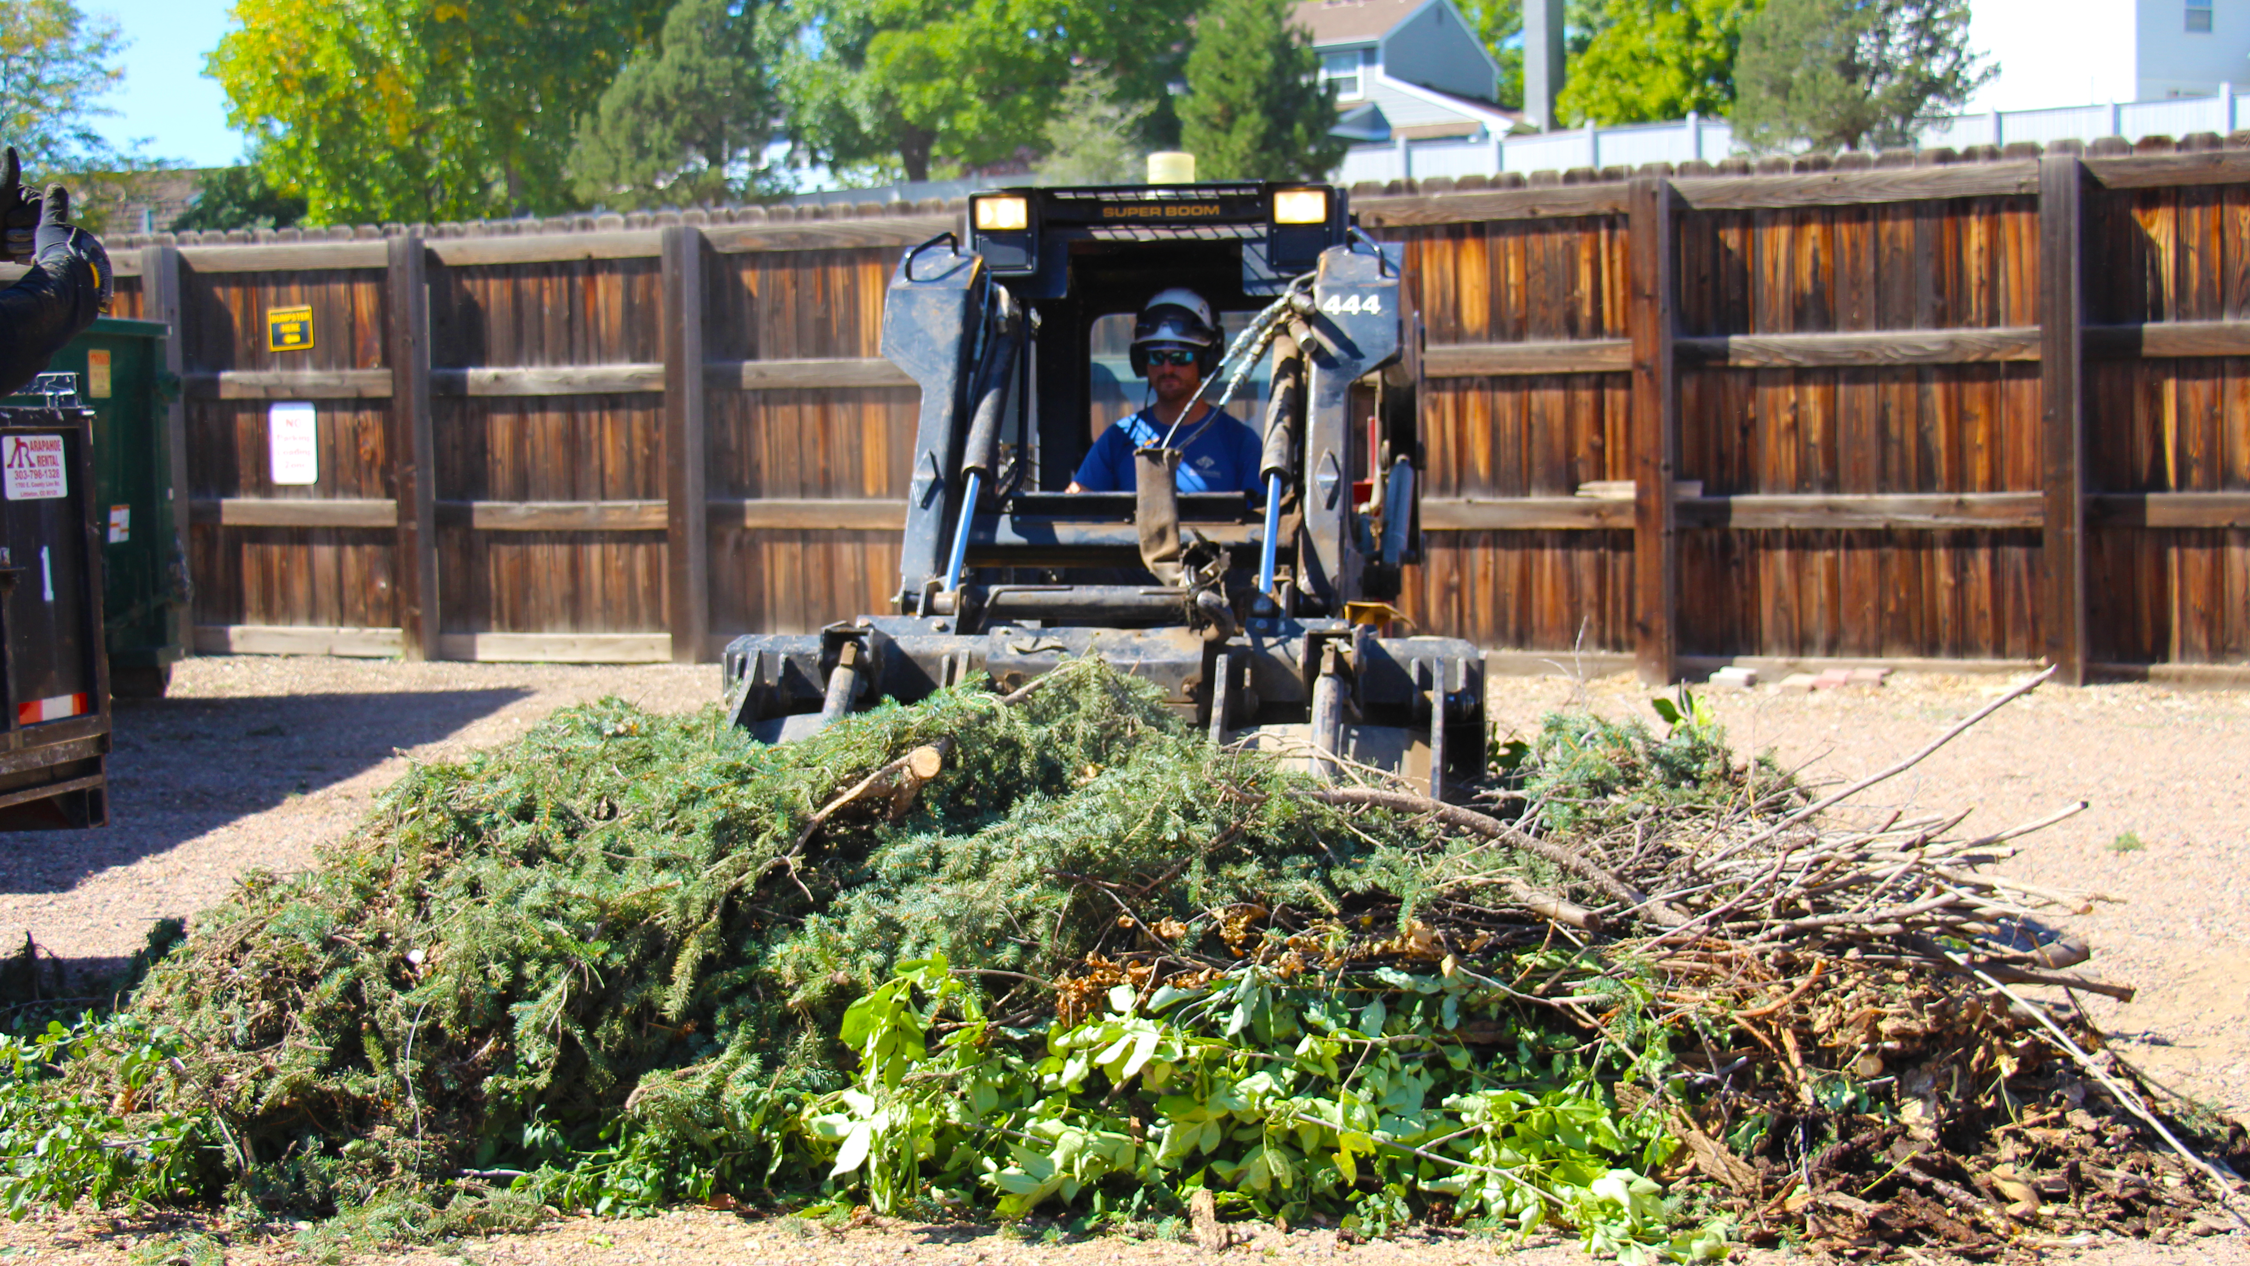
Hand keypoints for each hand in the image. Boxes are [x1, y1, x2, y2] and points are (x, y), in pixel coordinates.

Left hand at [0, 149, 39, 264]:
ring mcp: (31, 230)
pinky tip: (13, 254)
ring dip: (23, 246)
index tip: (7, 219)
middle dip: (24, 234)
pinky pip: (40, 252)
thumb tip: (9, 147)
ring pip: (44, 240)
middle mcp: (31, 213)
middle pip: (46, 225)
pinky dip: (26, 255)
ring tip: (6, 244)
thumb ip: (9, 173)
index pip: (43, 208)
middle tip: (6, 234)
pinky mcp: (29, 247)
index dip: (26, 217)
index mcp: (25, 198)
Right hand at [32, 183, 111, 314]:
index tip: (38, 251)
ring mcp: (98, 279)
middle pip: (69, 261)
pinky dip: (64, 290)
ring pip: (71, 276)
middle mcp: (98, 261)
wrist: (68, 278)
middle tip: (41, 265)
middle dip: (54, 263)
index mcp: (90, 244)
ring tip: (47, 278)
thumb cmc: (57, 249)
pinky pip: (74, 292)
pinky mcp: (94, 297)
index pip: (65, 244)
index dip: (47, 246)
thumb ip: (53, 207)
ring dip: (58, 277)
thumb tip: (56, 184)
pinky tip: (54, 291)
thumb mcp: (50, 224)